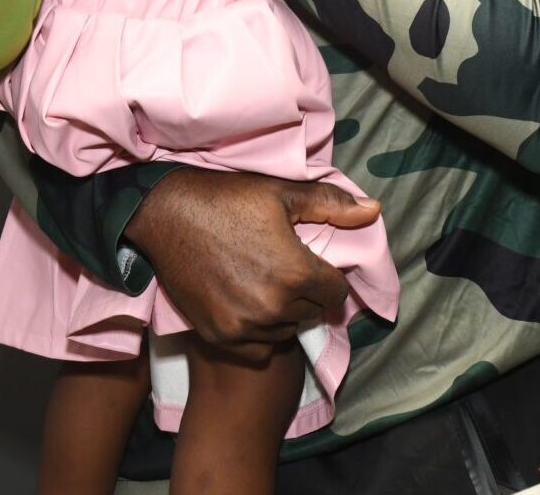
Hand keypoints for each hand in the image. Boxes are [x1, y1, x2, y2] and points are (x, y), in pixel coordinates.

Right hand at [123, 170, 382, 360]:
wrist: (166, 216)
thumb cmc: (227, 199)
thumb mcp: (281, 193)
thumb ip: (331, 205)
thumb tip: (374, 210)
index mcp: (295, 274)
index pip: (337, 293)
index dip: (328, 275)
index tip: (311, 261)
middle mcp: (274, 308)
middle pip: (312, 311)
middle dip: (306, 291)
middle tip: (284, 266)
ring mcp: (245, 328)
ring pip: (286, 329)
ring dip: (284, 312)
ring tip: (264, 282)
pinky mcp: (220, 338)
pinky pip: (258, 347)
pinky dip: (259, 330)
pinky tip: (247, 302)